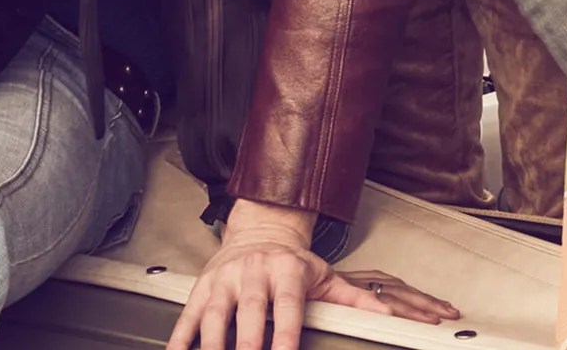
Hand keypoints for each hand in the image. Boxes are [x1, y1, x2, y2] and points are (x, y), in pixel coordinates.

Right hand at [166, 199, 454, 349]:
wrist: (257, 229)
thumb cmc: (291, 262)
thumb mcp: (323, 275)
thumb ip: (353, 298)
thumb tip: (386, 315)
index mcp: (286, 271)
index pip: (287, 308)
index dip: (285, 336)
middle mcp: (253, 273)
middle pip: (249, 314)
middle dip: (247, 345)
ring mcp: (223, 281)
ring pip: (215, 318)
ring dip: (213, 348)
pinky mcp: (200, 289)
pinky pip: (187, 319)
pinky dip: (179, 342)